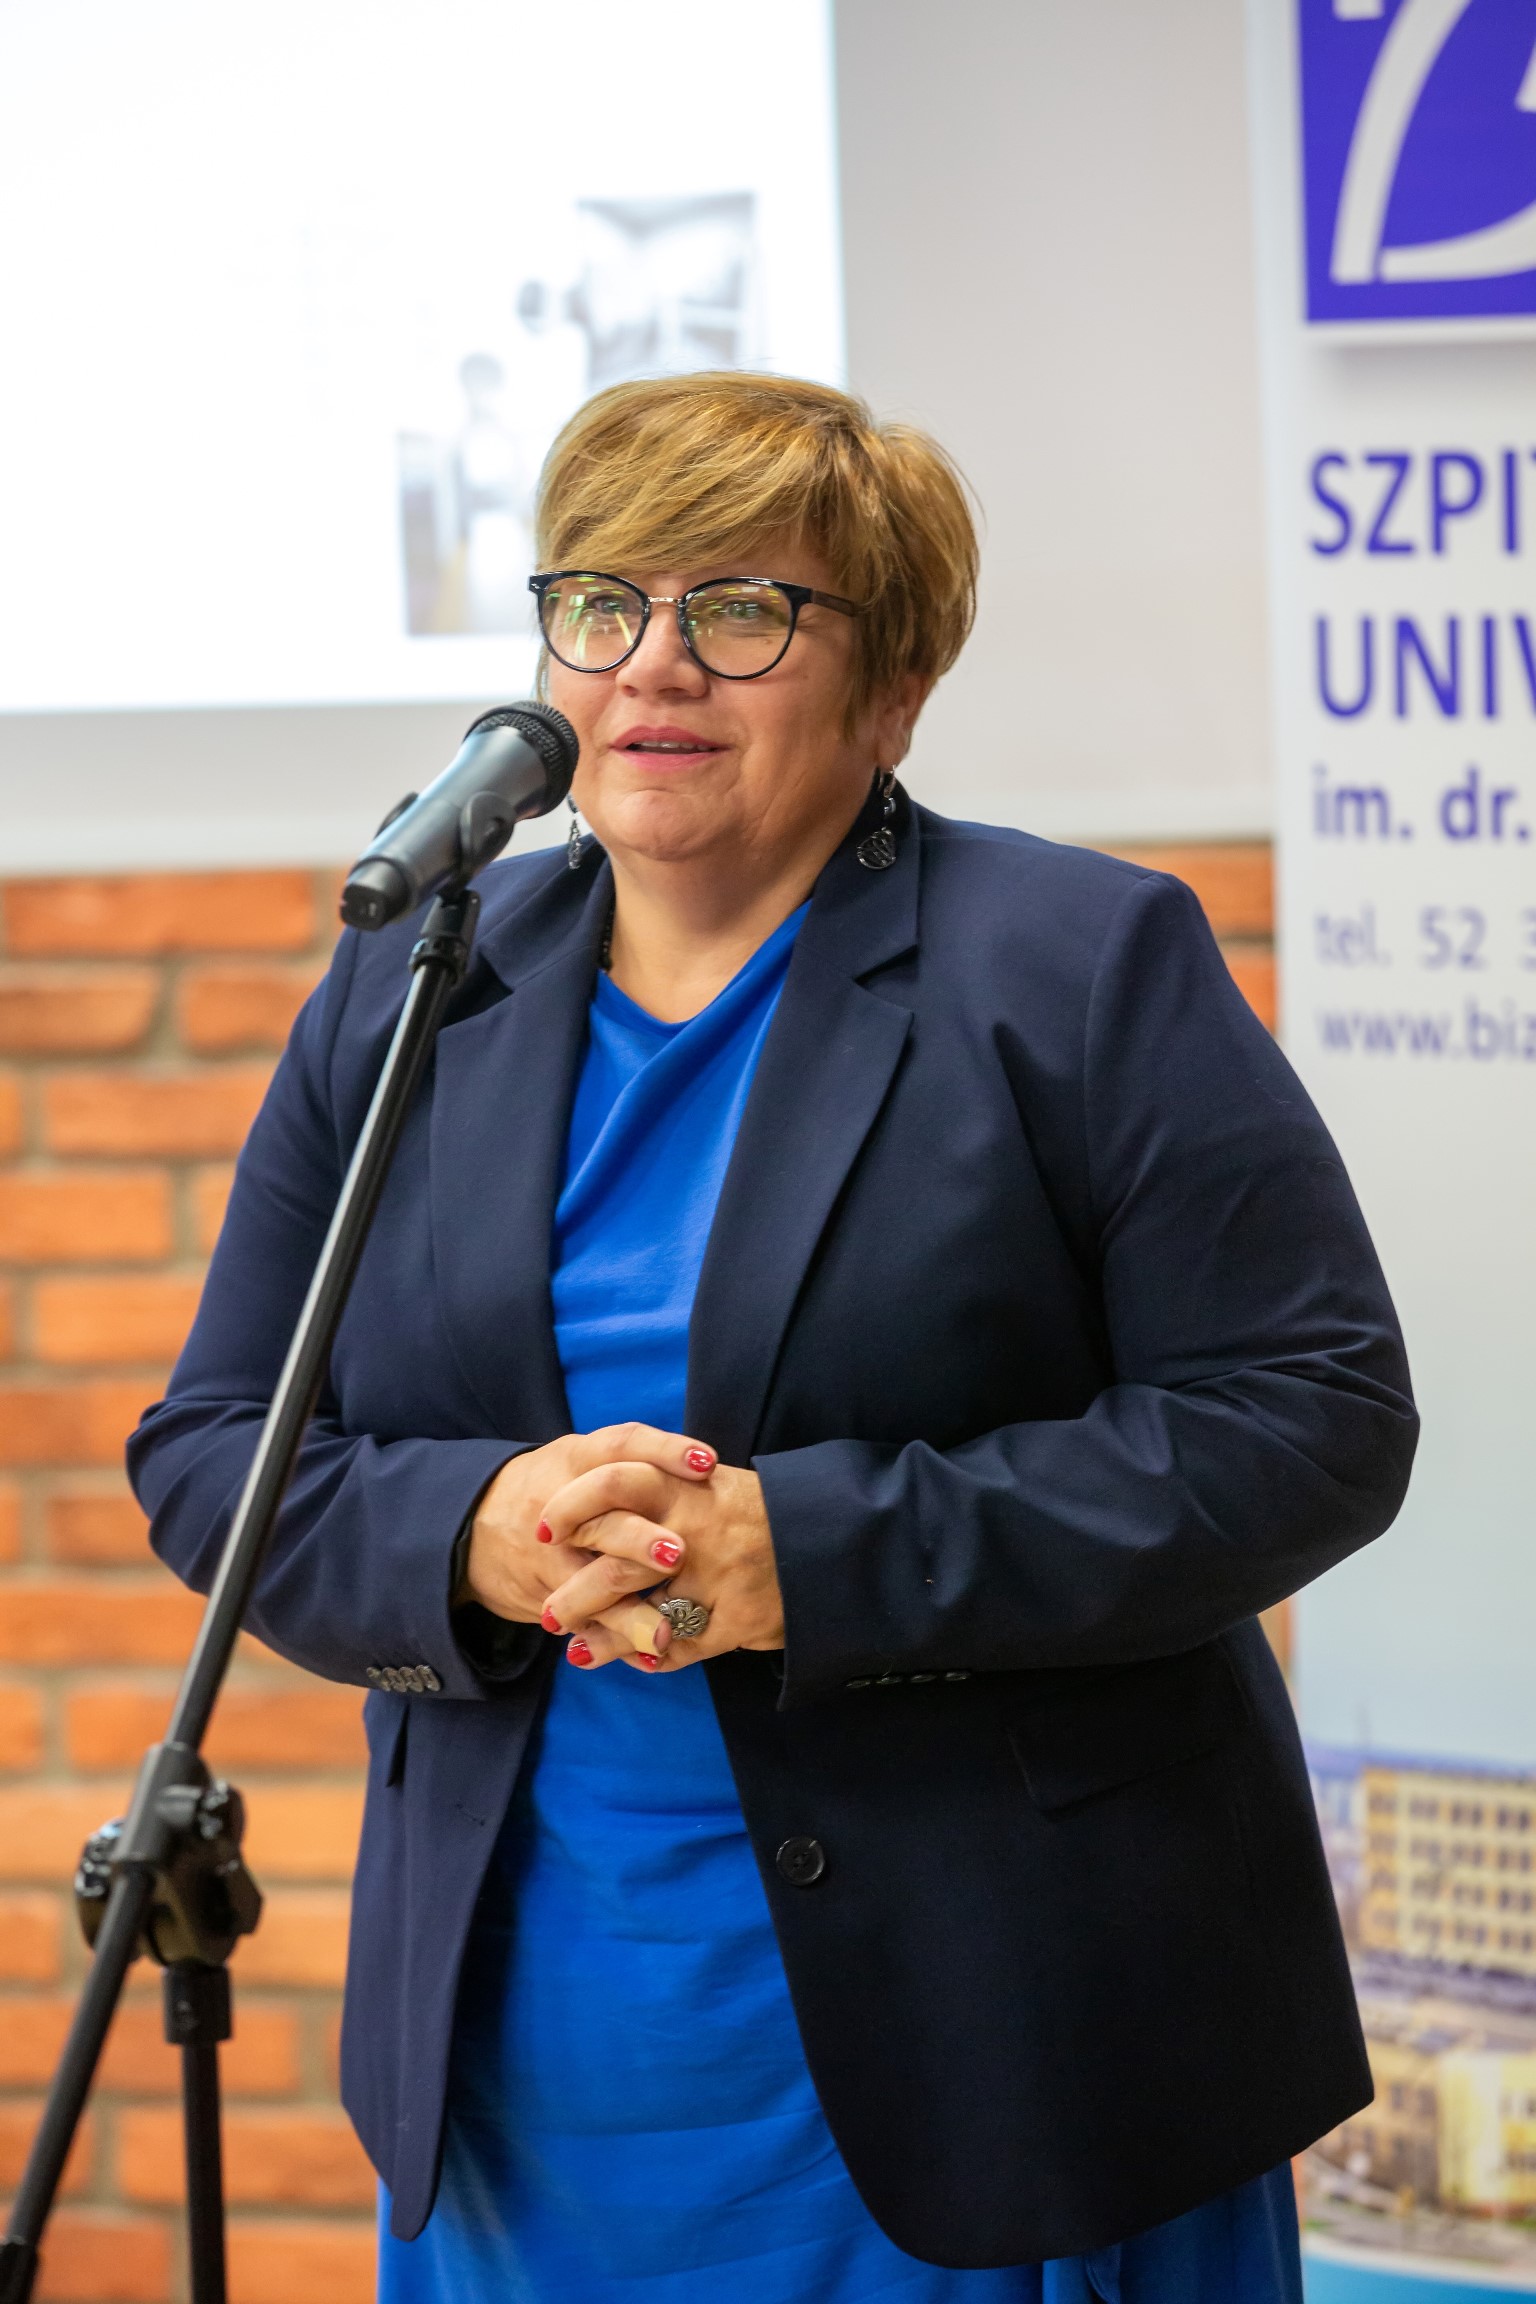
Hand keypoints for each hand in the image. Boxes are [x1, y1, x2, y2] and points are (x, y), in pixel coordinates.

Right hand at [462, 1425, 716, 1662]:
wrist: (473, 1526)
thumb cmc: (552, 1487)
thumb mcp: (578, 1461)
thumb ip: (631, 1463)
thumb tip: (707, 1467)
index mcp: (577, 1459)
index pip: (623, 1444)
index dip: (665, 1451)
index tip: (707, 1464)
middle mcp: (560, 1501)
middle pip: (600, 1519)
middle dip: (637, 1539)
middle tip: (678, 1555)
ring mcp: (550, 1553)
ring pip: (588, 1583)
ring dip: (626, 1613)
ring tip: (662, 1636)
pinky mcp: (547, 1593)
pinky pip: (582, 1618)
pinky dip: (615, 1639)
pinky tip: (651, 1656)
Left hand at [538, 1459, 782, 1671]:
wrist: (830, 1537)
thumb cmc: (753, 1513)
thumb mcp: (705, 1487)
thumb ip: (655, 1493)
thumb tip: (586, 1515)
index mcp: (686, 1485)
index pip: (615, 1482)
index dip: (570, 1506)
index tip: (544, 1531)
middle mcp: (699, 1527)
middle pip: (619, 1556)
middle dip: (575, 1591)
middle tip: (549, 1614)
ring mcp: (720, 1575)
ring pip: (645, 1611)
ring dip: (605, 1635)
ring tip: (577, 1651)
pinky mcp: (739, 1616)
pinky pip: (684, 1645)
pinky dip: (653, 1656)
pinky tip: (636, 1659)